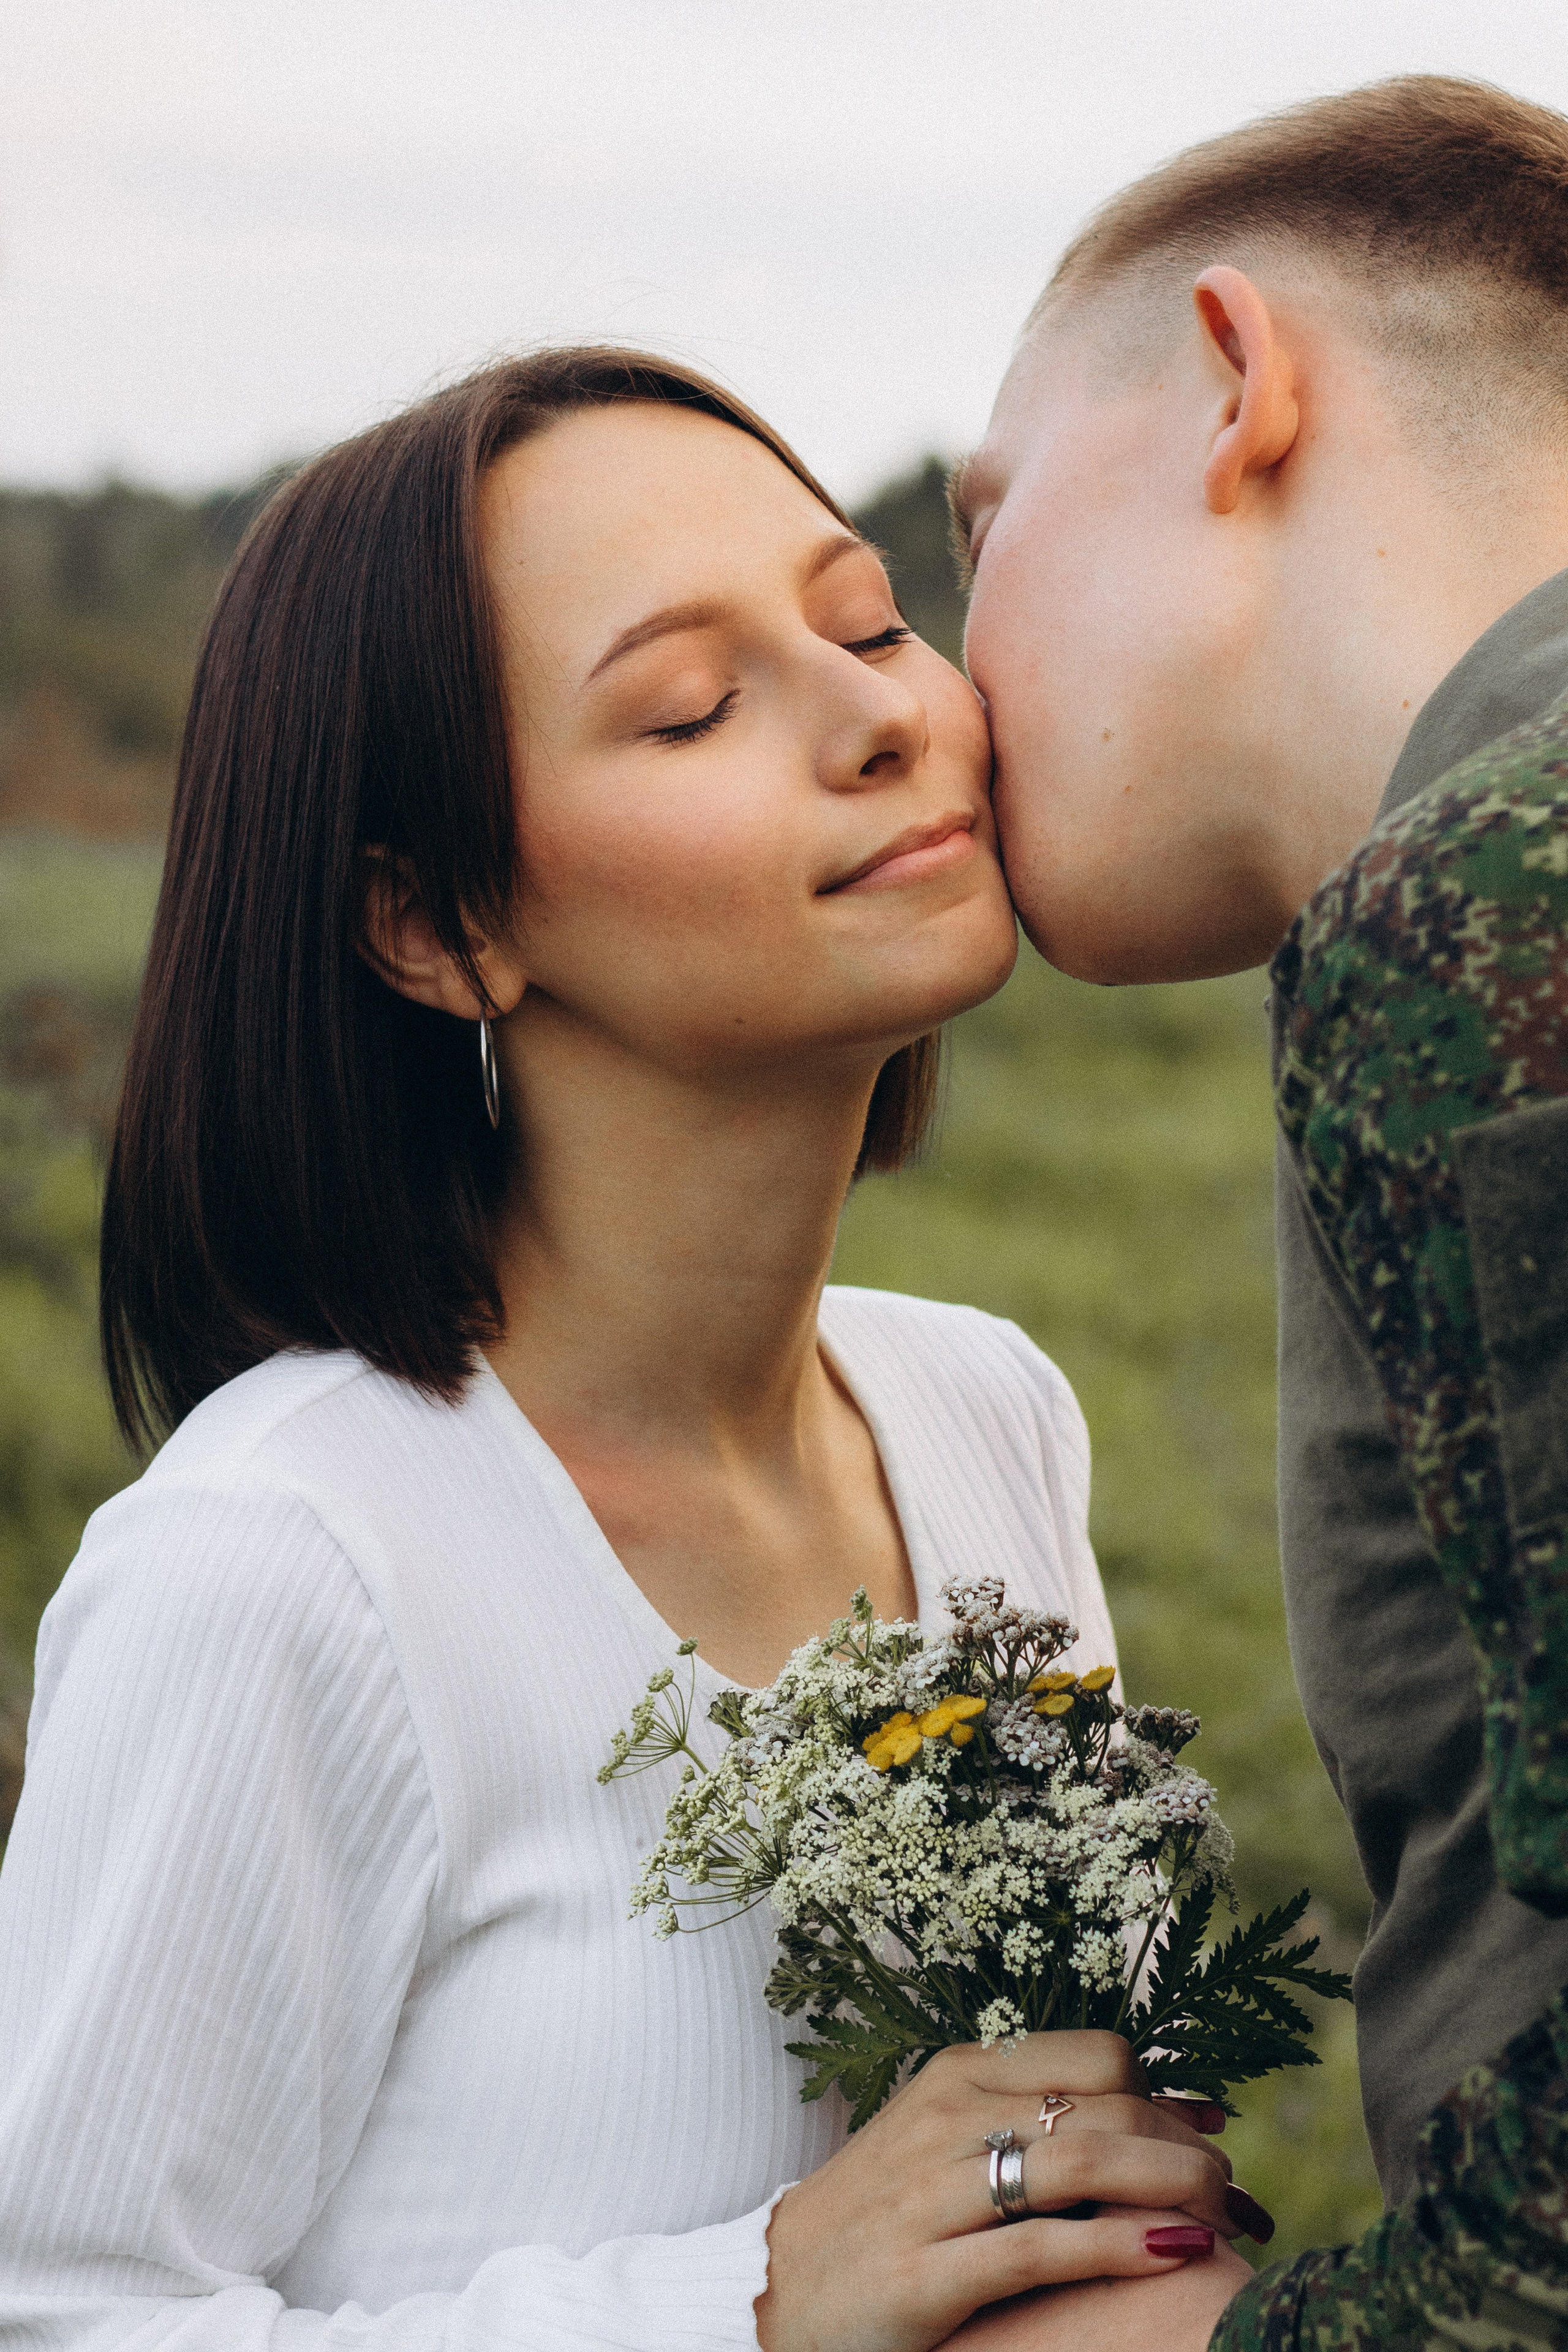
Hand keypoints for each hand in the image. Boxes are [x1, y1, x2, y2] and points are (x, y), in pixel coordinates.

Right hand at [754, 2032, 1257, 2351]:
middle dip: (1192, 2149)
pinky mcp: (924, 2273)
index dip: (1171, 2095)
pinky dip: (1121, 2246)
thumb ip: (1047, 2119)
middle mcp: (947, 2117)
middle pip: (1106, 2107)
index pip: (1100, 2057)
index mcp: (958, 2074)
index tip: (1214, 2138)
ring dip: (1175, 2188)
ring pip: (1083, 2163)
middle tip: (1240, 2198)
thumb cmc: (886, 2215)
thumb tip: (1183, 2107)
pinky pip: (1041, 2246)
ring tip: (1229, 2222)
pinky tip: (1177, 2253)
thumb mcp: (953, 2141)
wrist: (775, 2292)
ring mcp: (931, 2194)